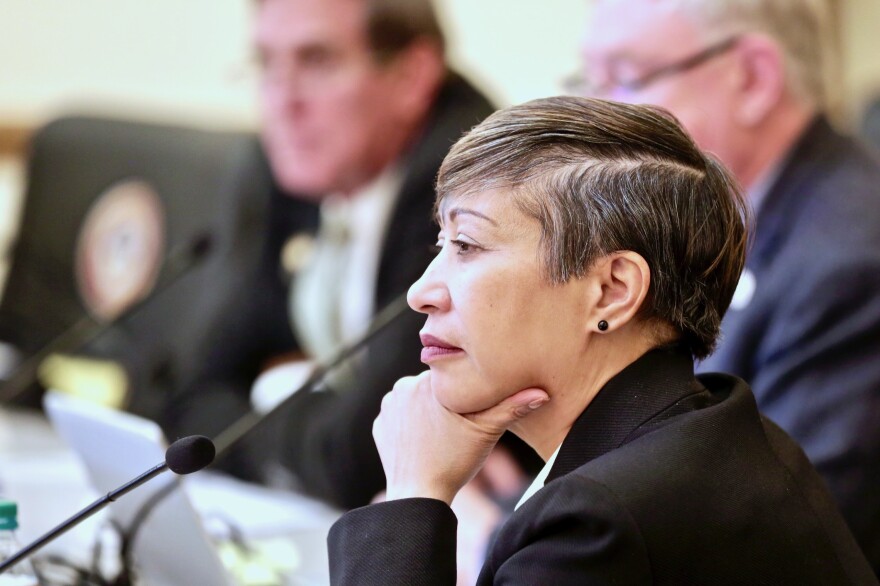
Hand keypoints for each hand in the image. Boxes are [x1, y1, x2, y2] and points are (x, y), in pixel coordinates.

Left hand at [374, 371, 547, 504]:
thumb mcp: (487, 432)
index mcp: (429, 381)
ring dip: (427, 410)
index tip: (471, 409)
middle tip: (458, 425)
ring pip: (416, 399)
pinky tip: (424, 440)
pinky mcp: (380, 424)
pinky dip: (410, 424)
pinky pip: (399, 415)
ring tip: (441, 434)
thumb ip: (511, 408)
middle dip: (446, 400)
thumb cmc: (454, 463)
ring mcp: (388, 406)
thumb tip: (541, 393)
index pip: (451, 374)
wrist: (418, 495)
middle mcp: (403, 387)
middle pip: (434, 385)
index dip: (464, 391)